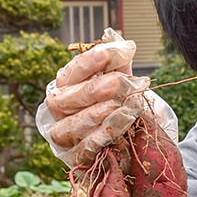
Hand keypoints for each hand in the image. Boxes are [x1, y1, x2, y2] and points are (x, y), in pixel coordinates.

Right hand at [36, 33, 177, 167]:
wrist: (137, 145)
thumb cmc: (123, 109)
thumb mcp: (123, 83)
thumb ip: (118, 63)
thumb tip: (113, 35)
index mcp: (65, 90)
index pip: (68, 74)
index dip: (90, 62)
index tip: (118, 52)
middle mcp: (58, 115)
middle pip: (62, 100)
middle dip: (96, 89)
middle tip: (126, 83)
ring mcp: (64, 140)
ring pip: (68, 126)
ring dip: (100, 113)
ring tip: (129, 105)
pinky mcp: (77, 162)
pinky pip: (83, 150)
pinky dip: (102, 135)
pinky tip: (123, 123)